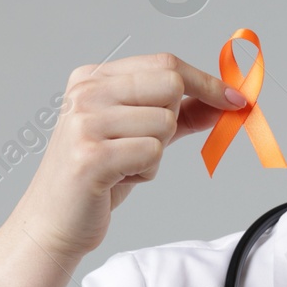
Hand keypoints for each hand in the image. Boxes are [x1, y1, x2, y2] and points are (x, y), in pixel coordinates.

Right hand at [2, 53, 246, 260]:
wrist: (53, 222)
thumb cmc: (96, 178)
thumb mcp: (138, 135)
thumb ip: (180, 114)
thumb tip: (225, 101)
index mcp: (92, 78)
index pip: (164, 64)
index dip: (206, 81)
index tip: (234, 98)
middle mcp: (85, 93)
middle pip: (170, 84)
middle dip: (174, 119)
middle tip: (147, 144)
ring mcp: (85, 122)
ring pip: (165, 123)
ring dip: (156, 153)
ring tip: (124, 166)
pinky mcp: (91, 155)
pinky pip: (153, 153)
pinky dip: (146, 172)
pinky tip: (119, 179)